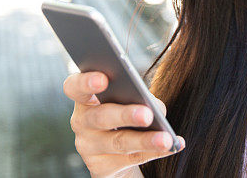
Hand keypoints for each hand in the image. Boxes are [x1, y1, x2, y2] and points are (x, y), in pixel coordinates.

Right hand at [63, 71, 184, 177]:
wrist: (116, 153)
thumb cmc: (123, 113)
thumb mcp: (128, 100)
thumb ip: (138, 96)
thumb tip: (156, 108)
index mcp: (85, 98)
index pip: (74, 87)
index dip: (85, 82)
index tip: (103, 79)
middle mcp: (81, 121)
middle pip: (101, 117)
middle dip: (125, 115)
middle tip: (146, 114)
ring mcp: (88, 146)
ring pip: (119, 142)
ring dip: (145, 140)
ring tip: (166, 139)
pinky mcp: (100, 167)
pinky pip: (131, 159)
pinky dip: (155, 152)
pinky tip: (172, 145)